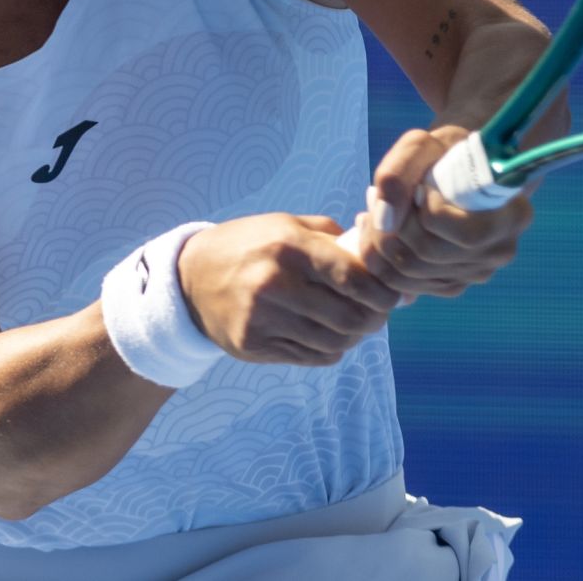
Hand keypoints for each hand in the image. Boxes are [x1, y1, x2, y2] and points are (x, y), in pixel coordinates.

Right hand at [176, 214, 399, 366]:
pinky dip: (330, 349)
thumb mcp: (288, 225)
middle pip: (350, 317)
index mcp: (289, 247)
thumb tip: (385, 259)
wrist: (190, 277)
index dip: (383, 291)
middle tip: (380, 312)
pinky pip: (311, 357)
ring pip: (335, 342)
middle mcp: (275, 284)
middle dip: (375, 318)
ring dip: (354, 336)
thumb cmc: (250, 245)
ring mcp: (262, 319)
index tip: (392, 293)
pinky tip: (328, 334)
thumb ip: (336, 239)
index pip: (353, 276)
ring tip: (355, 323)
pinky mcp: (254, 345)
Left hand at [346, 127, 534, 300]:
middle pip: (429, 254)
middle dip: (390, 226)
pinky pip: (406, 286)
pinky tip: (380, 231)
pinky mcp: (453, 285)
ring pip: (411, 273)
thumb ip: (399, 172)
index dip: (424, 213)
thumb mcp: (423, 145)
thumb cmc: (445, 152)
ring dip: (379, 242)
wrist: (456, 169)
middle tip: (374, 197)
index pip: (463, 234)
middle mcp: (500, 251)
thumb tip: (384, 219)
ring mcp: (476, 273)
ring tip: (373, 212)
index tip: (416, 187)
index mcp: (513, 215)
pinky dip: (382, 261)